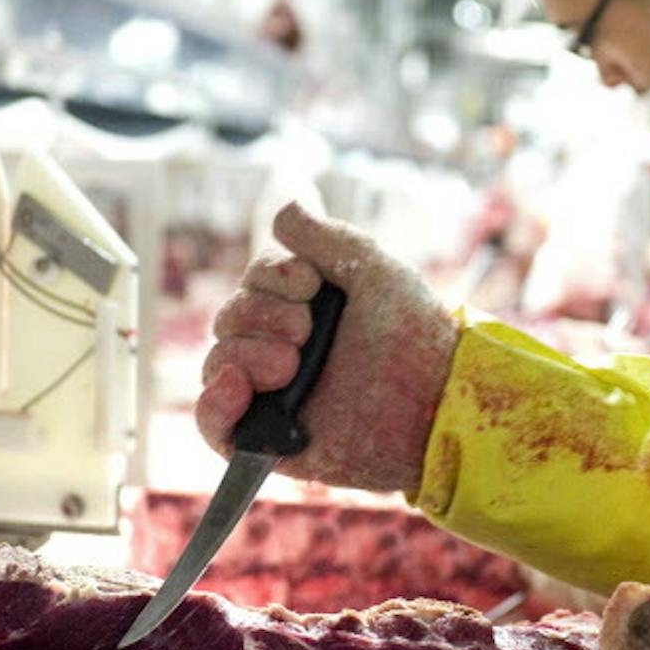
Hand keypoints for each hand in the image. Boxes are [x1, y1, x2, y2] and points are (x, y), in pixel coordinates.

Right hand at [198, 202, 457, 492]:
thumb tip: (282, 209)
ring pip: (219, 364)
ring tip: (290, 365)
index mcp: (302, 308)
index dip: (272, 278)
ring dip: (246, 354)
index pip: (254, 282)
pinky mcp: (269, 440)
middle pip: (229, 319)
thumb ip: (325, 237)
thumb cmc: (413, 333)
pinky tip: (237, 388)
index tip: (311, 286)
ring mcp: (272, 395)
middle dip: (262, 316)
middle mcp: (281, 347)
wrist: (436, 399)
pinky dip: (212, 406)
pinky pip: (214, 427)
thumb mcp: (372, 268)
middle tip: (307, 332)